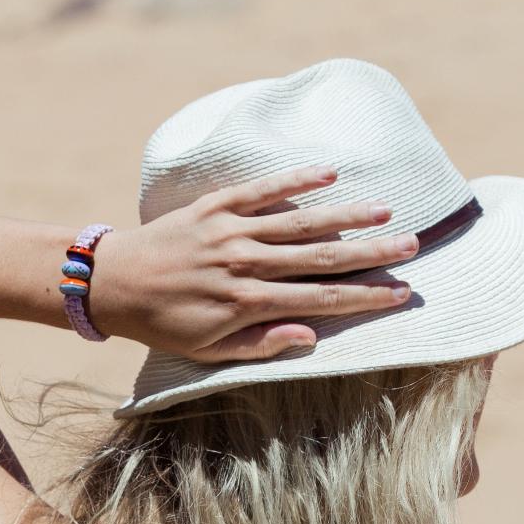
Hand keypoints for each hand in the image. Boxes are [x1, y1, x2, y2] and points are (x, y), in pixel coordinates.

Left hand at [88, 166, 418, 361]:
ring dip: (346, 215)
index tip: (400, 293)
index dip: (365, 297)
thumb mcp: (208, 350)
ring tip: (385, 211)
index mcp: (248, 303)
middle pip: (321, 257)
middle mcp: (247, 263)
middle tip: (411, 246)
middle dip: (370, 253)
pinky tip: (330, 173)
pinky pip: (262, 190)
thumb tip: (309, 336)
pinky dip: (296, 180)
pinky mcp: (215, 205)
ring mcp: (232, 230)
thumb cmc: (164, 323)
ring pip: (300, 221)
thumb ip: (260, 344)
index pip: (321, 300)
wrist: (113, 282)